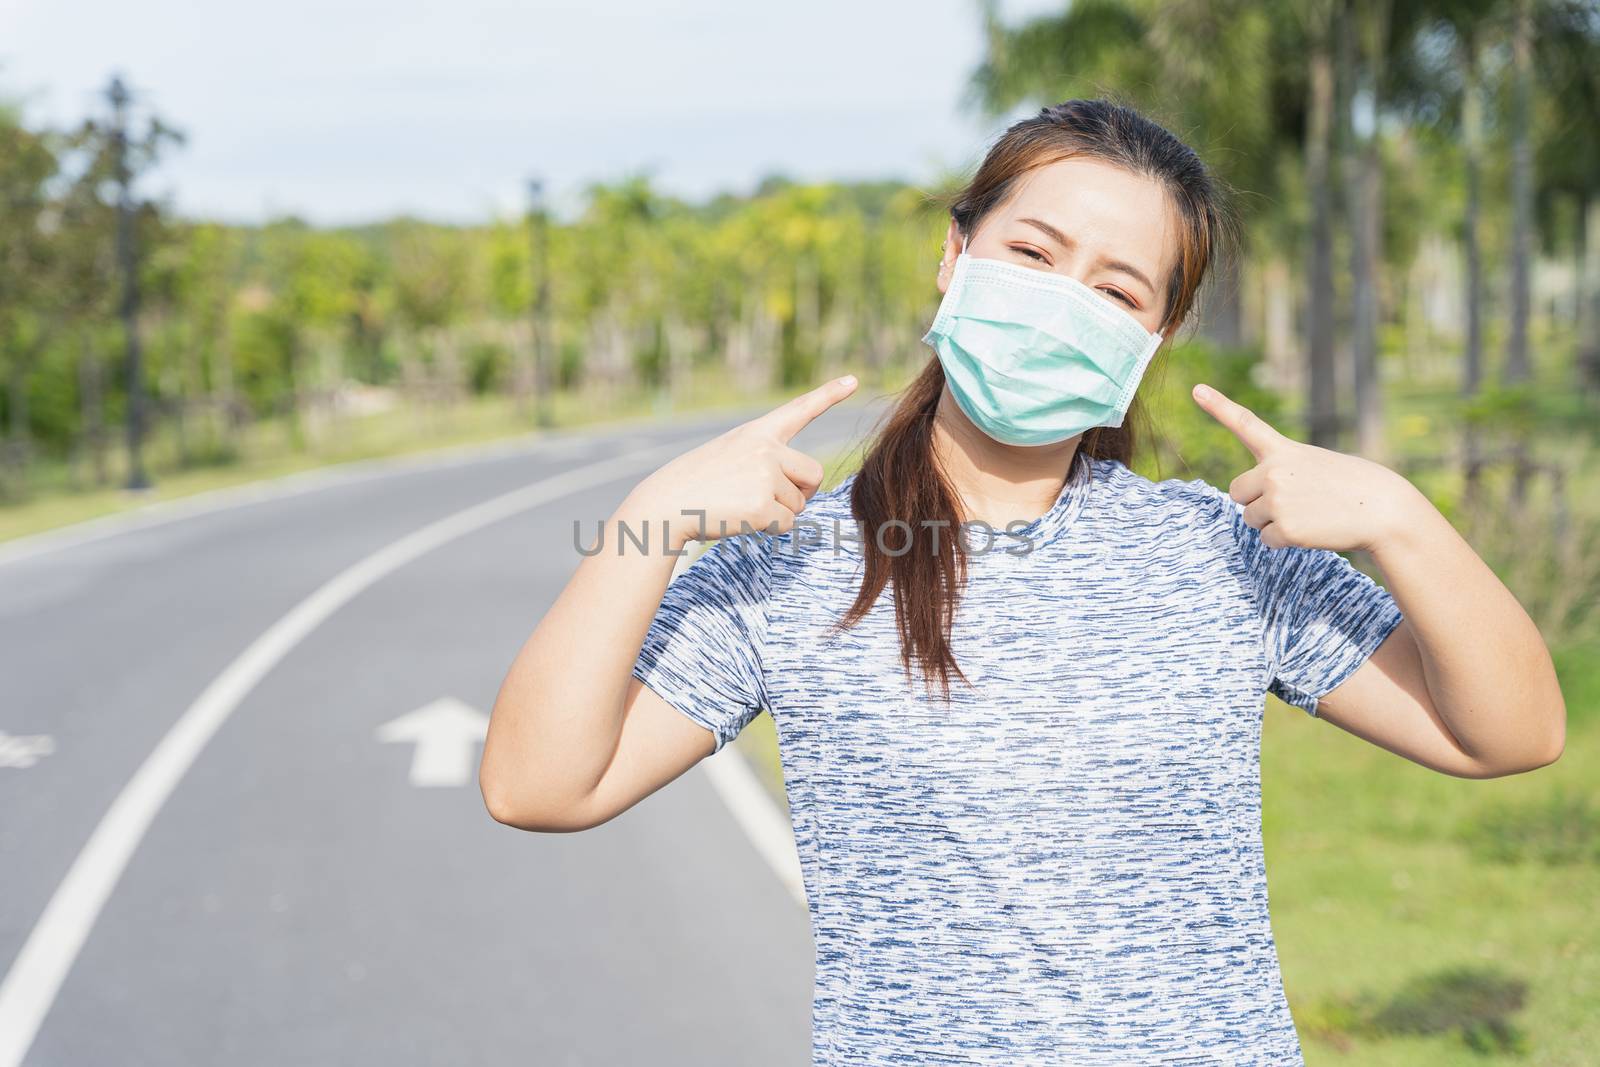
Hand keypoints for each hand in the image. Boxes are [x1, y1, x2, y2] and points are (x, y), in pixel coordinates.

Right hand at [634, 374, 857, 549]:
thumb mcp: (730, 457)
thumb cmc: (696, 485)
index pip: (799, 409)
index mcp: (758, 432)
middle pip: (814, 475)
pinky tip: (739, 517)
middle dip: (800, 492)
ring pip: (799, 504)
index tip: (853, 381)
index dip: (828, 395)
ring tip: (739, 504)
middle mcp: (766, 448)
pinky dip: (768, 528)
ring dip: (777, 512)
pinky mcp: (763, 505)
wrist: (664, 505)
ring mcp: (765, 475)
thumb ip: (767, 462)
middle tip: (764, 497)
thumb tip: (804, 494)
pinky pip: (786, 524)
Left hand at [1191, 382, 1421, 552]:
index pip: (1245, 424)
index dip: (1218, 406)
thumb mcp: (1315, 464)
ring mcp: (1277, 500)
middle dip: (1256, 500)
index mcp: (1283, 451)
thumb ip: (1282, 471)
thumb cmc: (1353, 486)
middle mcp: (1274, 471)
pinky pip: (1267, 540)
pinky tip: (1311, 530)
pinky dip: (1285, 541)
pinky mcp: (1284, 528)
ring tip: (1308, 513)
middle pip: (1237, 492)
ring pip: (1251, 519)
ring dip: (1273, 522)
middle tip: (1291, 501)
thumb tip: (1259, 498)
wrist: (1383, 510)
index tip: (1196, 389)